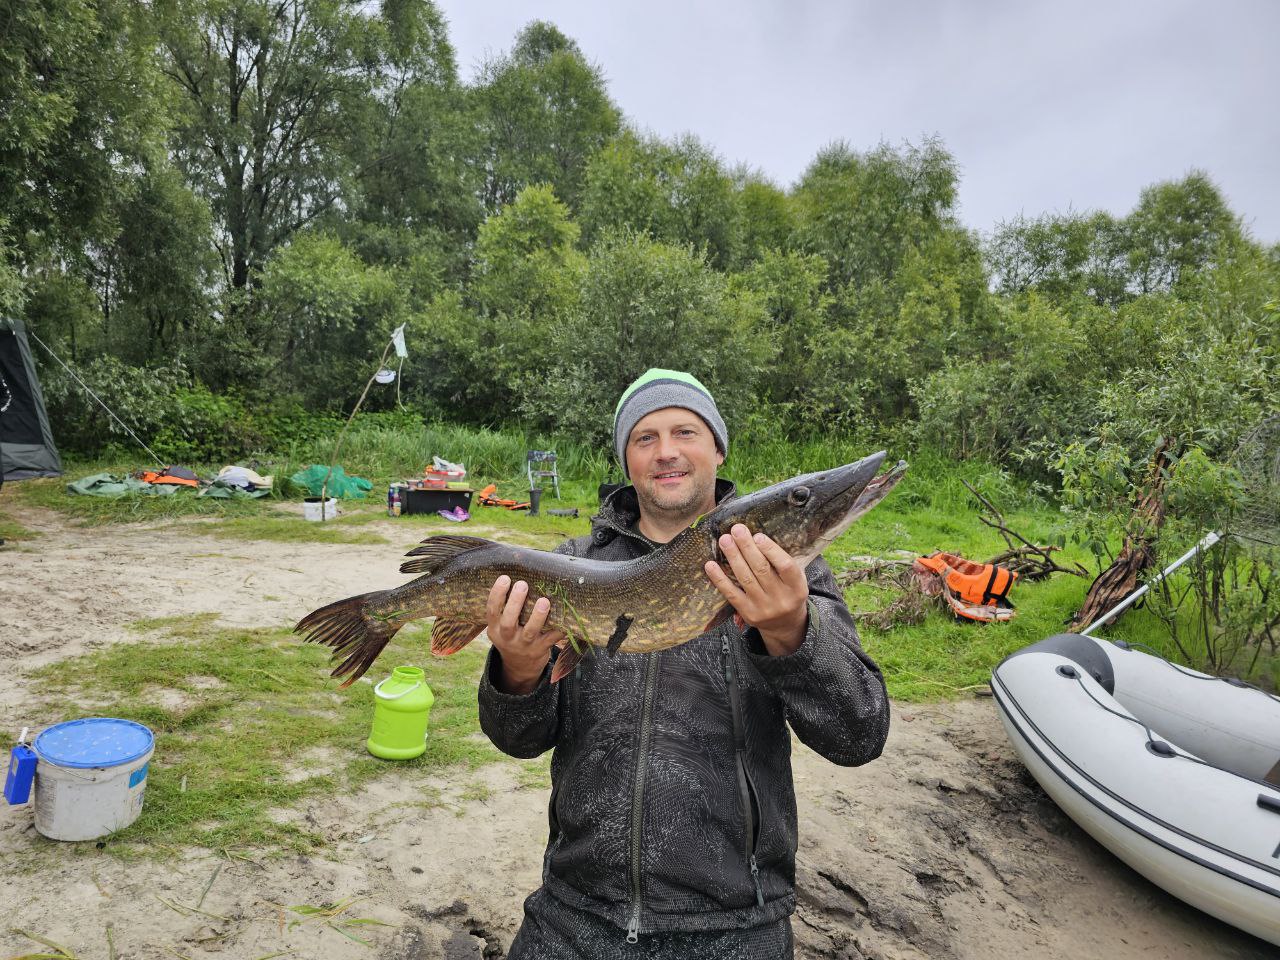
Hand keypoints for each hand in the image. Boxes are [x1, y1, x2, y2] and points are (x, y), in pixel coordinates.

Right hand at [486, 575, 564, 693]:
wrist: (520, 666)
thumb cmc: (512, 635)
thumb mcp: (501, 625)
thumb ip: (506, 608)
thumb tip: (520, 574)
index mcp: (495, 628)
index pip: (492, 610)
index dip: (497, 594)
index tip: (505, 578)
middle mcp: (507, 638)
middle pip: (509, 622)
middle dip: (515, 602)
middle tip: (522, 584)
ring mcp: (524, 646)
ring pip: (530, 632)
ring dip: (537, 616)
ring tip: (544, 601)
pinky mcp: (540, 650)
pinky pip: (551, 639)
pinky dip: (559, 629)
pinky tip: (566, 618)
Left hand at [704, 524, 808, 655]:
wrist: (785, 624)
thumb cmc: (788, 592)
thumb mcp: (795, 579)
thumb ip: (782, 562)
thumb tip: (757, 536)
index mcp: (797, 587)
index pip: (785, 566)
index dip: (771, 550)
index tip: (757, 535)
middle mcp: (781, 598)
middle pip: (761, 569)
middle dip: (747, 547)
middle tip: (736, 530)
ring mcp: (764, 608)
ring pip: (745, 578)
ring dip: (733, 557)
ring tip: (725, 540)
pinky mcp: (748, 613)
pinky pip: (731, 594)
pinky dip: (720, 579)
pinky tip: (711, 565)